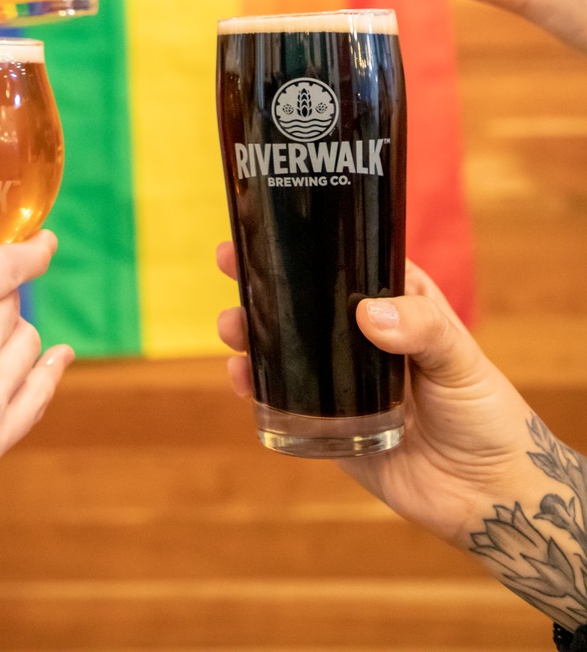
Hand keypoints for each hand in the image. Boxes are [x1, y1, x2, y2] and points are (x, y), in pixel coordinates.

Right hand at [218, 242, 543, 544]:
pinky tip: (242, 377)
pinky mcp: (328, 425)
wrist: (488, 495)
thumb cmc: (486, 413)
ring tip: (232, 326)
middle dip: (260, 279)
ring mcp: (340, 381)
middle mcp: (360, 337)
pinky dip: (257, 386)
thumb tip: (368, 315)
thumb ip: (422, 330)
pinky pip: (284, 401)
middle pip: (301, 298)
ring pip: (284, 345)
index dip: (305, 240)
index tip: (266, 222)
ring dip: (250, 330)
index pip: (344, 259)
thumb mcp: (461, 358)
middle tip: (229, 262)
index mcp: (395, 303)